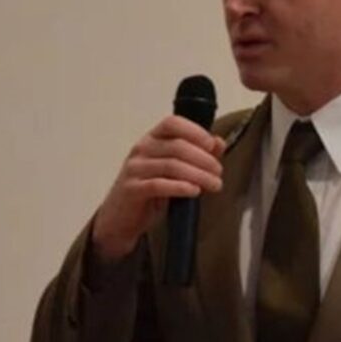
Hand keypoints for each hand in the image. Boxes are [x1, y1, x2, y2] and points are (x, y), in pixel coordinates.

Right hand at [91, 115, 225, 261]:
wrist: (122, 217)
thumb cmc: (151, 190)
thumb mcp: (175, 170)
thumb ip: (197, 154)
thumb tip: (219, 142)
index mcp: (152, 138)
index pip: (172, 123)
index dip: (195, 131)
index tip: (212, 146)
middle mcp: (141, 149)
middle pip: (177, 146)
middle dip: (203, 159)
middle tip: (218, 172)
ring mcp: (134, 168)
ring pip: (171, 166)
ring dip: (198, 175)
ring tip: (214, 185)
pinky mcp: (132, 189)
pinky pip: (158, 185)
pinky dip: (180, 187)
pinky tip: (194, 191)